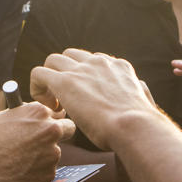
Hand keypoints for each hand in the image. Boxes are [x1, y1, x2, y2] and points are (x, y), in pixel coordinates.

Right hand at [0, 102, 75, 181]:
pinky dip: (37, 171)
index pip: (57, 112)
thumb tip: (31, 114)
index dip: (51, 119)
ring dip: (43, 156)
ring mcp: (52, 153)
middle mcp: (50, 130)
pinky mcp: (49, 174)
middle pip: (68, 129)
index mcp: (38, 112)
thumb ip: (22, 114)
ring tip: (20, 161)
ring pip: (54, 152)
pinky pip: (47, 170)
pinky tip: (20, 172)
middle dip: (60, 134)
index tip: (47, 124)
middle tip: (47, 140)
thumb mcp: (0, 118)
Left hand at [30, 49, 161, 149]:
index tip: (85, 96)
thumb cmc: (140, 123)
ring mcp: (81, 69)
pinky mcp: (64, 82)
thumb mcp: (144, 100)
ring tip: (54, 102)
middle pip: (70, 55)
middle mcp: (99, 62)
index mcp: (118, 66)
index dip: (84, 77)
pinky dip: (37, 87)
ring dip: (50, 79)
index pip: (94, 61)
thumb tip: (142, 93)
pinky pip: (38, 73)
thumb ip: (140, 92)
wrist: (134, 126)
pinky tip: (47, 105)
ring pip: (53, 60)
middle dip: (65, 73)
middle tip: (66, 99)